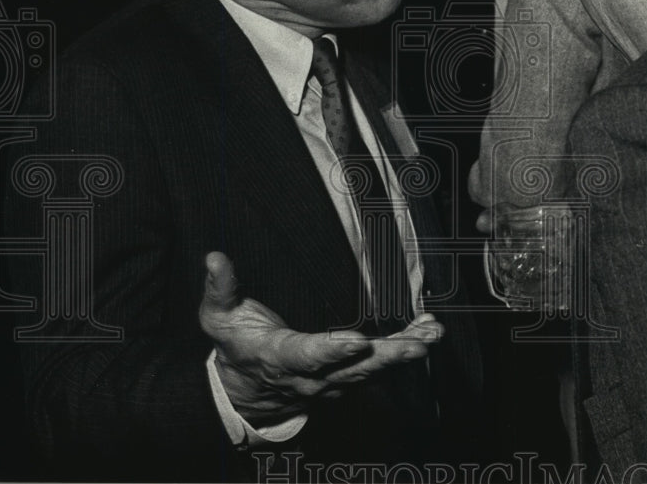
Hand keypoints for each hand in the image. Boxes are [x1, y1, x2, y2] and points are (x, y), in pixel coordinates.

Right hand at [199, 251, 442, 426]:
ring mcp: (333, 383)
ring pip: (374, 371)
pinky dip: (406, 353)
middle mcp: (311, 377)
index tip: (359, 340)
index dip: (333, 350)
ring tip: (432, 333)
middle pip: (355, 369)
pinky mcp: (348, 380)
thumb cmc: (236, 344)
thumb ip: (220, 288)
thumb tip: (214, 256)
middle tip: (420, 343)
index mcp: (280, 358)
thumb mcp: (219, 318)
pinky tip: (429, 333)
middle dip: (389, 356)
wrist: (245, 390)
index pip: (309, 356)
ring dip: (405, 353)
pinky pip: (380, 369)